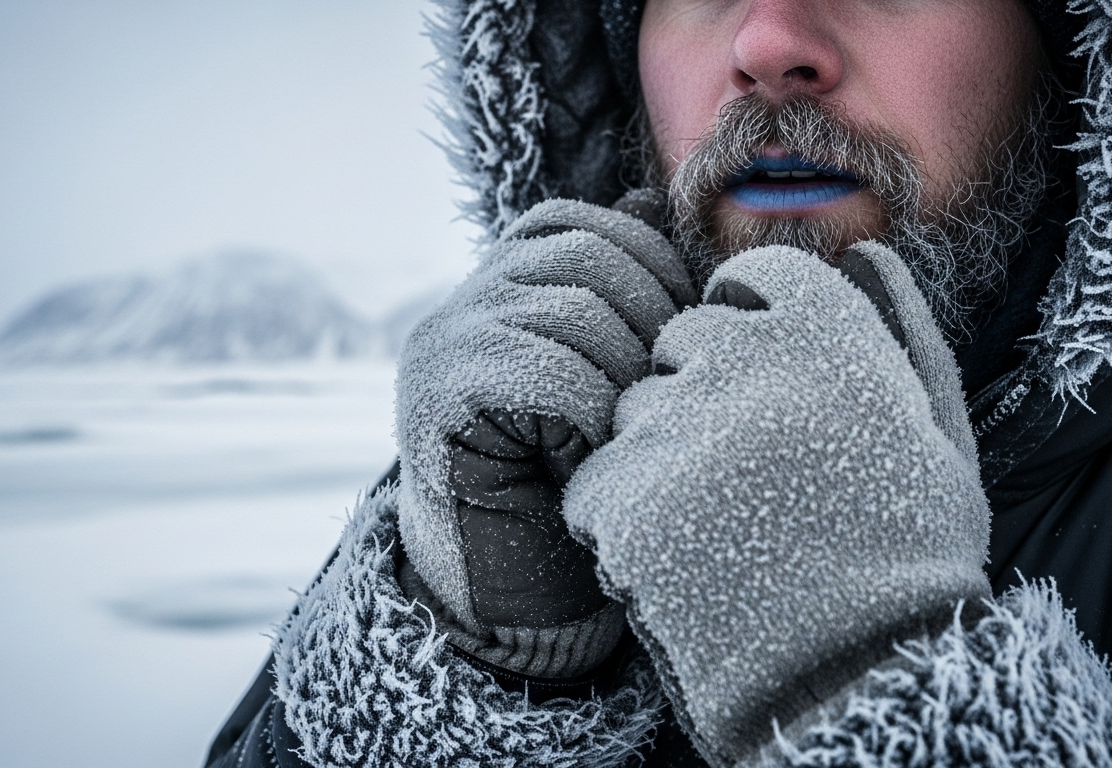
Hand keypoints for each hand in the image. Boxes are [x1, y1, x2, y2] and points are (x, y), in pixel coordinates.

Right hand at [395, 192, 694, 677]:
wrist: (499, 589)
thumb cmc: (564, 480)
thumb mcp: (595, 372)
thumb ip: (613, 294)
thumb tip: (649, 200)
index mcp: (496, 287)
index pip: (581, 226)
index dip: (646, 268)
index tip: (670, 337)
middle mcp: (460, 304)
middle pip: (587, 261)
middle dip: (646, 324)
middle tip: (653, 396)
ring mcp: (445, 347)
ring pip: (578, 316)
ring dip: (623, 382)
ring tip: (618, 434)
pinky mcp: (441, 397)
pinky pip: (554, 377)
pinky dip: (591, 421)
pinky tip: (583, 460)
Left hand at [562, 242, 989, 764]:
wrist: (867, 674)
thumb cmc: (912, 557)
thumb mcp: (939, 433)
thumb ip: (901, 329)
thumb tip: (864, 255)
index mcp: (826, 330)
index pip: (747, 280)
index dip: (747, 330)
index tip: (764, 387)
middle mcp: (744, 358)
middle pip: (678, 342)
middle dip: (698, 394)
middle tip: (740, 475)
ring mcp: (676, 423)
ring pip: (630, 413)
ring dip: (656, 458)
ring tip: (713, 529)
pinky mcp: (623, 493)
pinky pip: (591, 482)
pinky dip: (618, 521)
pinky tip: (674, 563)